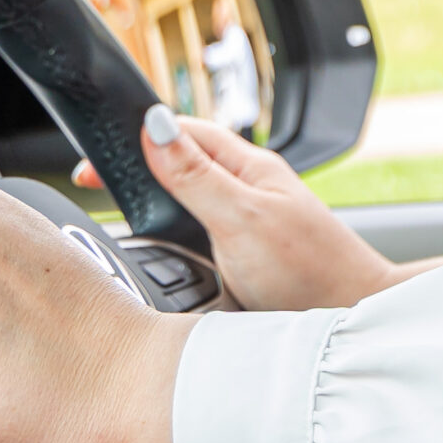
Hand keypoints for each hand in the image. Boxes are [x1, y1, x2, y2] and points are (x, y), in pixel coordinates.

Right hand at [77, 107, 404, 310]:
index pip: (183, 133)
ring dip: (154, 197)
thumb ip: (197, 177)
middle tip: (94, 183)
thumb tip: (155, 126)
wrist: (351, 315)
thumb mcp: (243, 218)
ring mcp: (247, 220)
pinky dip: (171, 230)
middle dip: (139, 165)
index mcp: (249, 167)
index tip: (90, 165)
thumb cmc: (310, 269)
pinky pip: (198, 230)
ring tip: (116, 204)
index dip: (136, 138)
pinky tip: (158, 243)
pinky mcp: (245, 253)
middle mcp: (248, 188)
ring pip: (188, 197)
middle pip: (182, 162)